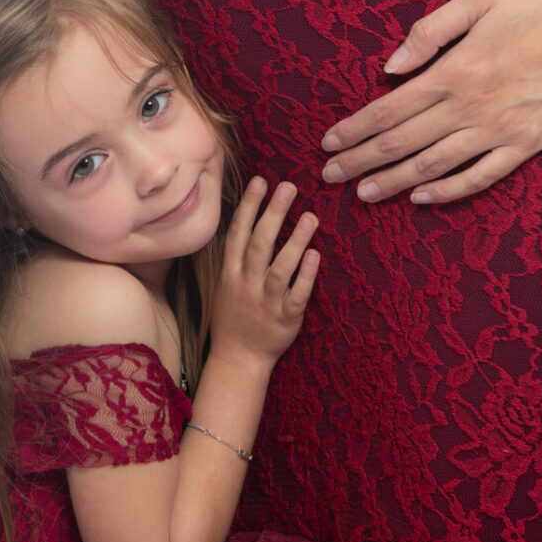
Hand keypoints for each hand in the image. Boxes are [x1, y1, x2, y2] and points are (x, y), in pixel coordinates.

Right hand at [211, 177, 318, 365]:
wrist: (238, 360)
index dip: (249, 206)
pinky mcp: (286, 319)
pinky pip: (297, 295)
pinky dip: (306, 275)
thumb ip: (237, 256)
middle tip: (289, 186)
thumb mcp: (225, 284)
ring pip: (280, 268)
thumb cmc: (234, 317)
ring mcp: (266, 302)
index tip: (260, 180)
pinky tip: (316, 255)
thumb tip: (249, 219)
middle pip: (259, 243)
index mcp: (230, 274)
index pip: (238, 233)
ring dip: (295, 242)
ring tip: (310, 216)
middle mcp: (246, 284)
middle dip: (273, 213)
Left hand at [321, 0, 541, 204]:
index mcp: (456, 69)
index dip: (355, 130)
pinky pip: (480, 177)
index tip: (329, 142)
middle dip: (361, 162)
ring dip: (394, 182)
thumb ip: (430, 31)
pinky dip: (447, 190)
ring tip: (365, 193)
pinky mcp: (528, 145)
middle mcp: (473, 107)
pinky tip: (422, 196)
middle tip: (330, 176)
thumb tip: (389, 66)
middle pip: (403, 144)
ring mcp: (501, 131)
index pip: (389, 110)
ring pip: (434, 166)